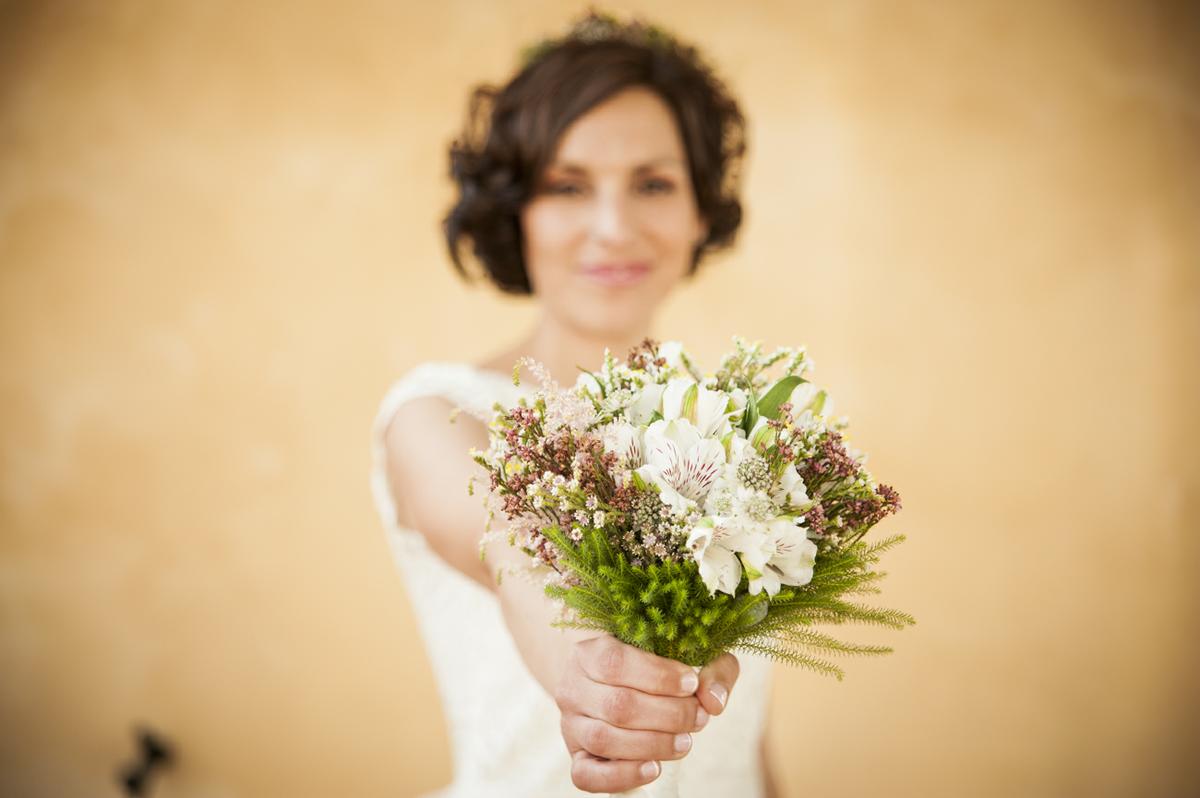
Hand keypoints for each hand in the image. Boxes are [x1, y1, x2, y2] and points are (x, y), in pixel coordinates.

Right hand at [555, 635, 710, 792]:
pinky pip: (586, 775)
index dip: (658, 676)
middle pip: (617, 705)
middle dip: (668, 715)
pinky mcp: (576, 757)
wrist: (616, 685)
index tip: (691, 683)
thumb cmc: (656, 668)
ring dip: (653, 744)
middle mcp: (573, 687)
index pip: (616, 663)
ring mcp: (571, 725)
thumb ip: (711, 668)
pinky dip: (622, 776)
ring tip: (685, 741)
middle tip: (699, 717)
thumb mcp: (687, 655)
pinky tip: (654, 768)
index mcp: (590, 652)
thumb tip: (713, 701)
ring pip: (604, 739)